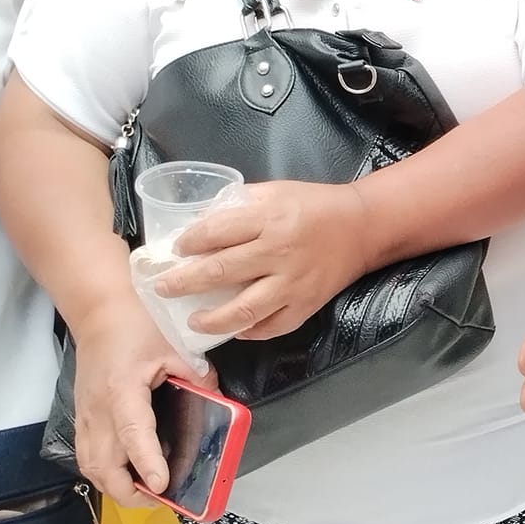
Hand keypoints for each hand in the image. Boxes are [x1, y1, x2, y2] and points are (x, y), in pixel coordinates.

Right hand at [71, 296, 209, 507]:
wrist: (99, 309)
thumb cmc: (137, 322)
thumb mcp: (176, 344)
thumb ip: (199, 376)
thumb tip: (218, 402)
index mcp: (122, 388)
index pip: (132, 433)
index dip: (147, 462)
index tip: (163, 485)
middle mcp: (98, 408)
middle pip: (103, 464)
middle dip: (129, 491)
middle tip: (162, 499)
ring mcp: (85, 414)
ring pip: (90, 466)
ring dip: (115, 486)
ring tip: (146, 493)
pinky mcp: (83, 416)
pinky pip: (87, 455)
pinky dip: (105, 473)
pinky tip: (128, 475)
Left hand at [154, 180, 372, 340]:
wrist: (362, 227)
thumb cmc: (314, 205)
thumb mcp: (276, 191)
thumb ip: (240, 204)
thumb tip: (200, 222)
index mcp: (269, 219)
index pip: (216, 232)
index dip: (189, 242)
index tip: (174, 250)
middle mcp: (278, 253)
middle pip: (221, 271)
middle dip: (184, 283)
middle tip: (162, 289)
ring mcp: (292, 283)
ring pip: (244, 309)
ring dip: (211, 319)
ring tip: (192, 321)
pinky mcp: (306, 305)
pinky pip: (272, 326)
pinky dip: (250, 332)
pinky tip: (234, 330)